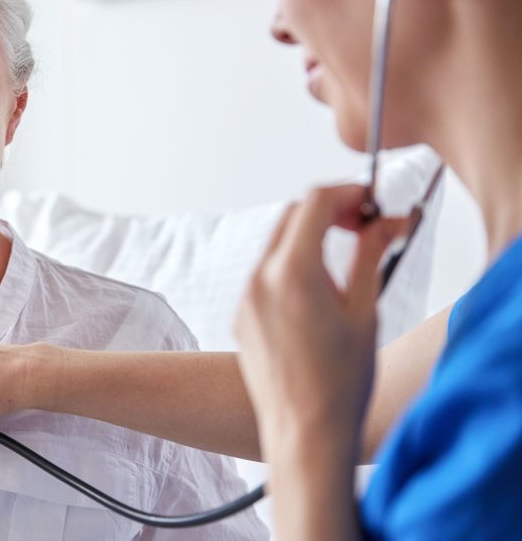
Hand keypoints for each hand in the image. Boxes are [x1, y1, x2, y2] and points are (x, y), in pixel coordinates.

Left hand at [234, 184, 407, 460]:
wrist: (304, 432)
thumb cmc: (339, 382)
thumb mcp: (364, 311)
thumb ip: (370, 255)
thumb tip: (385, 220)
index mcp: (293, 272)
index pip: (314, 201)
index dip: (347, 193)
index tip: (371, 202)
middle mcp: (259, 278)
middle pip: (292, 216)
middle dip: (328, 211)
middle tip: (363, 226)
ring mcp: (245, 297)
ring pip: (276, 245)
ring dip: (309, 239)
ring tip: (344, 265)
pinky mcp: (241, 315)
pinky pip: (265, 275)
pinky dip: (291, 268)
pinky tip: (318, 295)